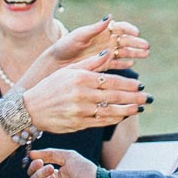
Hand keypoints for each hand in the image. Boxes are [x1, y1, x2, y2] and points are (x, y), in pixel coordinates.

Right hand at [20, 65, 147, 134]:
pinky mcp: (79, 124)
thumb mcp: (68, 70)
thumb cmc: (50, 87)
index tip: (140, 84)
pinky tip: (122, 116)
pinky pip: (101, 122)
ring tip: (139, 108)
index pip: (111, 81)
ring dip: (127, 110)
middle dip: (133, 97)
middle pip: (114, 96)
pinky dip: (114, 119)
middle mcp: (82, 95)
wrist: (31, 109)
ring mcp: (81, 111)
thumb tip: (108, 53)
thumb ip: (90, 63)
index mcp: (81, 78)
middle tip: (146, 97)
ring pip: (110, 111)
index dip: (128, 84)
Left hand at [24, 16, 150, 85]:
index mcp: (102, 31)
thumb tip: (110, 16)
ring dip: (135, 52)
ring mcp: (106, 54)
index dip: (129, 29)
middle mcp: (106, 42)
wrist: (56, 63)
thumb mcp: (80, 35)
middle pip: (126, 41)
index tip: (136, 32)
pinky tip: (132, 63)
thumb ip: (95, 28)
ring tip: (145, 54)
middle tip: (146, 46)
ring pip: (125, 52)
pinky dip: (125, 63)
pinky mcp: (104, 65)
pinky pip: (117, 63)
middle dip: (136, 43)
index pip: (120, 28)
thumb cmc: (66, 46)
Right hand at [27, 148, 94, 177]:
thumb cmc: (87, 172)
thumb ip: (50, 154)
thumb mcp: (69, 157)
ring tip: (53, 176)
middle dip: (38, 172)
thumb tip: (32, 153)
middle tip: (50, 169)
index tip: (39, 161)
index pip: (36, 170)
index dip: (35, 165)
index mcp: (54, 173)